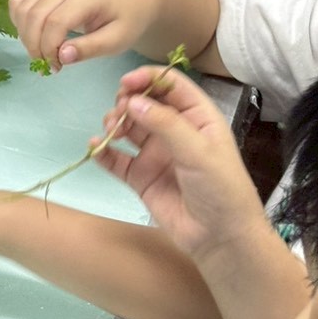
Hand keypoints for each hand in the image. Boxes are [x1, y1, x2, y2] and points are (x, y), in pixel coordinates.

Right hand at [10, 0, 152, 71]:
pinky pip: (19, 3)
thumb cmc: (125, 22)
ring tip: (42, 53)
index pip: (54, 23)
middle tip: (48, 65)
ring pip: (22, 10)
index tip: (56, 68)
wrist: (129, 1)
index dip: (49, 49)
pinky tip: (34, 36)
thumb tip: (61, 56)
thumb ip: (89, 48)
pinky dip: (20, 23)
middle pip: (33, 16)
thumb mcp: (117, 41)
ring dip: (25, 36)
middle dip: (34, 46)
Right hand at [94, 66, 270, 262]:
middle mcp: (174, 131)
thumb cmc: (221, 189)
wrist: (221, 239)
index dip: (148, 79)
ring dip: (115, 122)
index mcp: (197, 118)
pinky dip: (103, 151)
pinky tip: (96, 147)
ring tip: (111, 129)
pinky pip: (116, 159)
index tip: (126, 83)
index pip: (170, 86)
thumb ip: (165, 124)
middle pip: (144, 102)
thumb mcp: (199, 152)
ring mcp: (155, 154)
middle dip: (128, 100)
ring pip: (128, 127)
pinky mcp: (140, 177)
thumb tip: (131, 101)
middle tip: (120, 111)